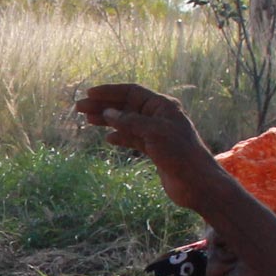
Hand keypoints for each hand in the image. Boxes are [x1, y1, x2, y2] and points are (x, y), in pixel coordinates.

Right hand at [75, 84, 226, 212]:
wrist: (196, 183)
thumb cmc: (179, 154)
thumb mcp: (153, 133)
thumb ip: (129, 121)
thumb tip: (108, 113)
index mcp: (162, 105)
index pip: (131, 92)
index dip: (109, 92)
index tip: (89, 94)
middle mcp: (158, 116)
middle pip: (126, 106)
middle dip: (103, 106)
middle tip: (79, 108)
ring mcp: (156, 133)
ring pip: (127, 123)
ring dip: (108, 121)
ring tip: (88, 121)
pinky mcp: (155, 150)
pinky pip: (133, 139)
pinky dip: (120, 137)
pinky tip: (108, 139)